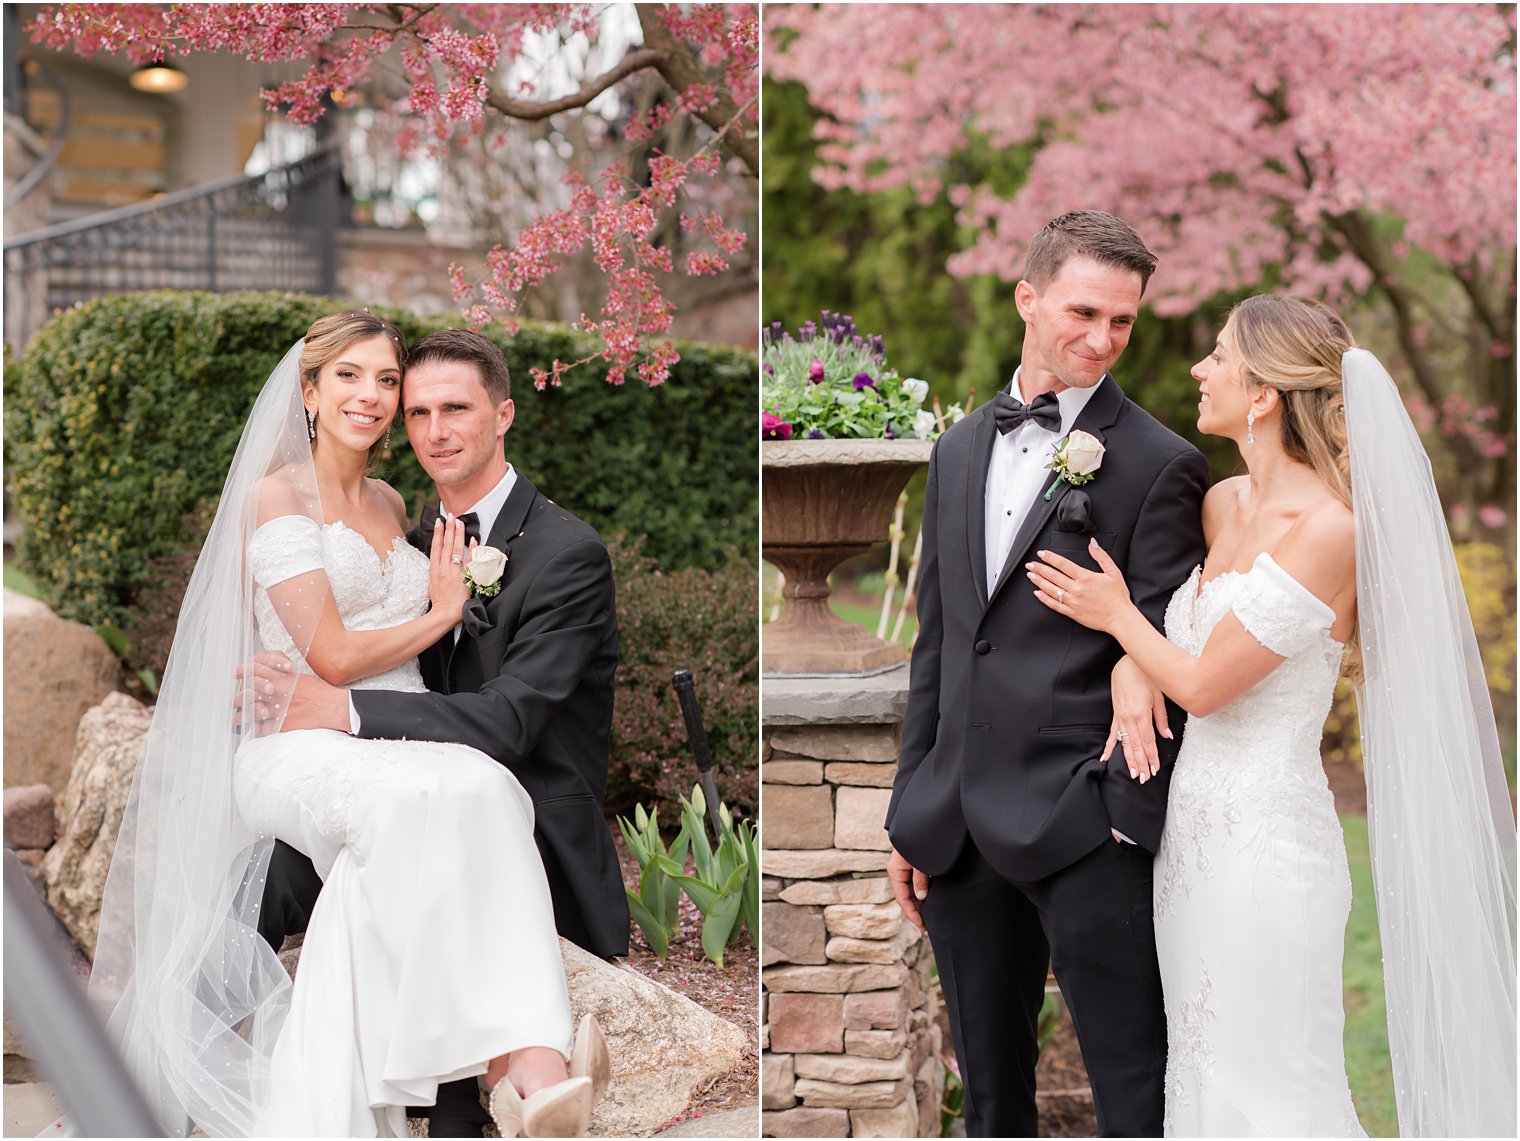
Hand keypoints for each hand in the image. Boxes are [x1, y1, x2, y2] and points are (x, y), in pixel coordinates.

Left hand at [233, 652, 348, 733]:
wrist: (333, 707)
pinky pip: (263, 729)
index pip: (256, 671)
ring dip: (242, 717)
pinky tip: (254, 731)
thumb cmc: (321, 693)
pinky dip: (257, 731)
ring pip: (251, 713)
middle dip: (239, 697)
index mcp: (281, 679)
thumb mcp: (301, 679)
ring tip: (237, 719)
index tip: (237, 674)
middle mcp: (276, 693)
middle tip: (235, 700)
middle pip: (248, 692)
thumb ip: (283, 679)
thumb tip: (271, 680)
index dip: (244, 672)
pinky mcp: (282, 724)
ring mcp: (278, 709)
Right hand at [429, 516, 471, 622]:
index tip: (439, 521)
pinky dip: (472, 549)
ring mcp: (454, 572)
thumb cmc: (440, 601)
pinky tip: (474, 539)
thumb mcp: (432, 582)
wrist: (444, 613)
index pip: (436, 546)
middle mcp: (443, 568)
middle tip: (451, 516)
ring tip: (460, 522)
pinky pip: (469, 560)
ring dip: (459, 534)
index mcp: (434, 569)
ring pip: (457, 549)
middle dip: (449, 528)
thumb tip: (439, 559)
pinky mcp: (464, 578)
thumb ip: (436, 569)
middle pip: (447, 544)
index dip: (438, 533)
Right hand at [887, 847, 929, 931]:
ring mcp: (905, 868)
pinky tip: (929, 901)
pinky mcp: (913, 865)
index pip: (902, 898)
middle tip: (927, 927)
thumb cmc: (920, 839)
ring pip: (911, 891)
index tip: (922, 926)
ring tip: (929, 917)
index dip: (912, 913)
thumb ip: (920, 878)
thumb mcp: (920, 860)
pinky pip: (915, 884)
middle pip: (905, 896)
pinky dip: (922, 894)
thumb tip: (921, 897)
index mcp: (896, 870)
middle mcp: (899, 870)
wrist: (922, 822)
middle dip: (915, 912)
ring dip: (919, 904)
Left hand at [1026, 539, 1133, 632]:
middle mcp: (1077, 589)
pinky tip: (1038, 593)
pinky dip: (1044, 599)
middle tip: (1030, 564)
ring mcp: (1073, 601)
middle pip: (1053, 576)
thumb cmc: (1118, 596)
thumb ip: (1101, 556)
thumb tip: (1092, 543)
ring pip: (1051, 590)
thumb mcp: (1113, 572)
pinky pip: (1055, 605)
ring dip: (1039, 581)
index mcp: (1085, 577)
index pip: (1063, 564)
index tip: (1041, 553)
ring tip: (1031, 575)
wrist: (1120, 617)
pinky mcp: (1072, 613)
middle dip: (1040, 568)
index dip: (1050, 558)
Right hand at [1103, 655, 1171, 781]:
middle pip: (1135, 746)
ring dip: (1128, 759)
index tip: (1154, 769)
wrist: (1127, 663)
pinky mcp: (1115, 715)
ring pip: (1124, 743)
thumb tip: (1166, 735)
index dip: (1151, 757)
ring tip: (1132, 773)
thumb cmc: (1145, 676)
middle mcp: (1128, 718)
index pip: (1147, 741)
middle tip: (1143, 778)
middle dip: (1140, 763)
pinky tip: (1106, 757)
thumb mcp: (1159, 695)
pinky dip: (1109, 747)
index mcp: (1141, 714)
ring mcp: (1120, 717)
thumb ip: (1161, 717)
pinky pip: (1112, 734)